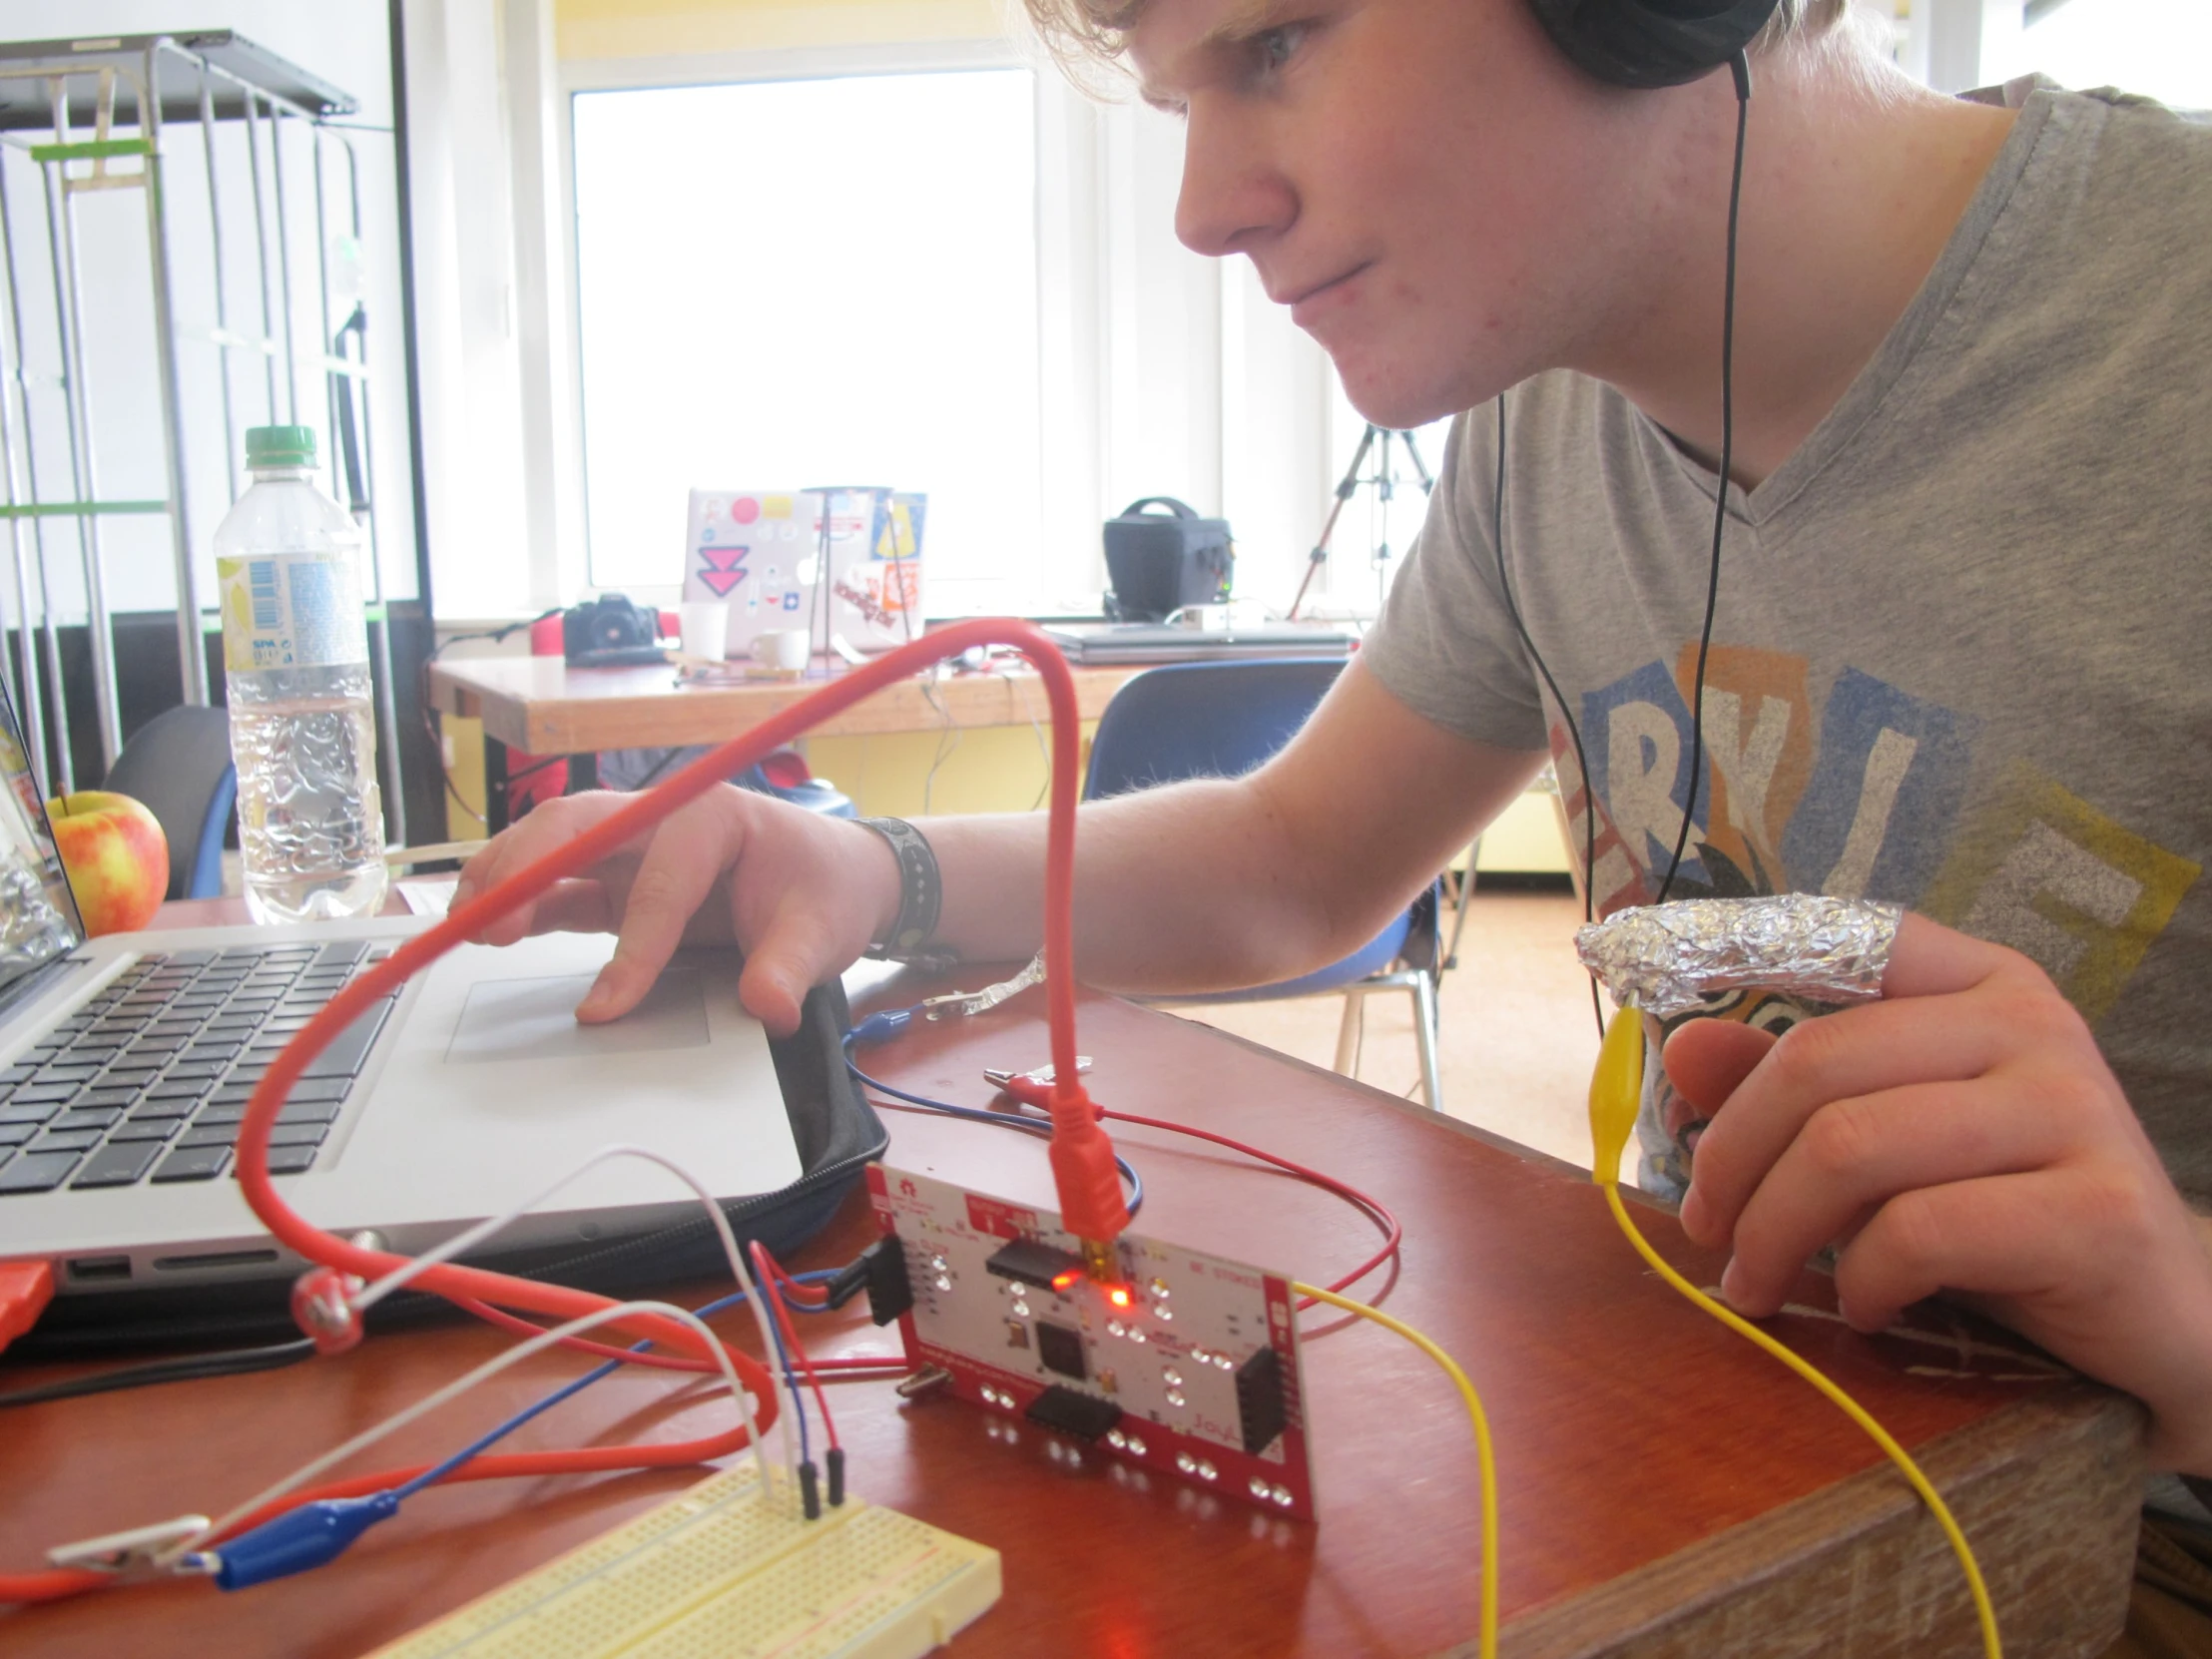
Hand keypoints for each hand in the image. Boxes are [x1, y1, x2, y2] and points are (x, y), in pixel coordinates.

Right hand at [451, 787, 900, 1036]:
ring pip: (555, 845)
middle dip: (527, 869)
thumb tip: (767, 1008)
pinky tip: (486, 926)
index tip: (606, 1008)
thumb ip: (789, 969)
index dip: (632, 946)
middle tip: (487, 925)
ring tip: (463, 925)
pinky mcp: (621, 878)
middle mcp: (664, 818)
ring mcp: (636, 847)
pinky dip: (520, 899)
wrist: (836, 876)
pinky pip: (561, 882)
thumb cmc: (826, 888)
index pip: (662, 879)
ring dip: (505, 878)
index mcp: (714, 816)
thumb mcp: (821, 931)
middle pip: (578, 825)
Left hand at [1669, 912, 2211, 1473]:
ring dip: (1776, 1235)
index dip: (1734, 959)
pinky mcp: (2098, 1211)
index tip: (1656, 1019)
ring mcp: (2075, 1110)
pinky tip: (1864, 1308)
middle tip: (1705, 1231)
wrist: (2162, 1319)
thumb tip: (1680, 1046)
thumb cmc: (2008, 1216)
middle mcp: (2035, 1023)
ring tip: (1758, 1286)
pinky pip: (1920, 1233)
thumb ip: (1794, 1088)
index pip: (1838, 942)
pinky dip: (1862, 1282)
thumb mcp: (1892, 1142)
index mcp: (1981, 982)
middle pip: (1817, 1066)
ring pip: (1853, 1150)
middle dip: (1732, 1158)